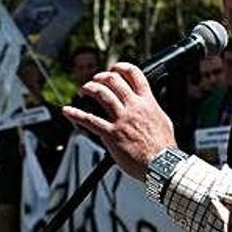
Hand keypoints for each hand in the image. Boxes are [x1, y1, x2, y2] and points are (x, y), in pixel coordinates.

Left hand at [62, 63, 176, 180]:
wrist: (162, 164)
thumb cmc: (163, 147)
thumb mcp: (162, 120)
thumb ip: (151, 109)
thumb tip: (146, 105)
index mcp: (147, 102)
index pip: (135, 75)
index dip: (122, 67)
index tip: (114, 68)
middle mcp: (134, 107)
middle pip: (114, 81)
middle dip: (101, 77)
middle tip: (95, 80)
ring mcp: (122, 120)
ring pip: (102, 95)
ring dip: (89, 88)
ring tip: (83, 89)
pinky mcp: (111, 134)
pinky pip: (90, 121)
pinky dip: (76, 114)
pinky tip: (67, 111)